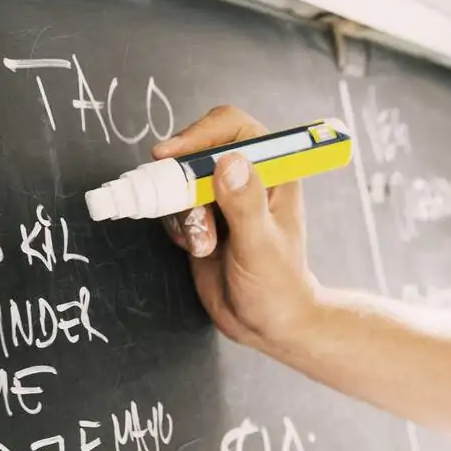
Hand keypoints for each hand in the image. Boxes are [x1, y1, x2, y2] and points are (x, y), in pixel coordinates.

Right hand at [156, 105, 318, 349]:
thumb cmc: (278, 287)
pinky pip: (172, 207)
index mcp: (273, 172)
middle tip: (191, 217)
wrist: (267, 323)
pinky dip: (177, 227)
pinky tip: (198, 250)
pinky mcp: (202, 218)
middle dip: (183, 184)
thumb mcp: (261, 246)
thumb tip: (229, 162)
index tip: (171, 155)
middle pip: (197, 152)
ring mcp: (222, 198)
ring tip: (204, 246)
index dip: (200, 134)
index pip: (233, 127)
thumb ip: (245, 205)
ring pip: (180, 182)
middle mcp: (246, 178)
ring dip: (183, 214)